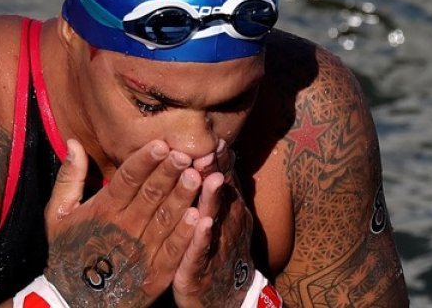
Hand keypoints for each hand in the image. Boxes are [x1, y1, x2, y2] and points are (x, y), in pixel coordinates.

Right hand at [43, 139, 203, 306]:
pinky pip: (174, 250)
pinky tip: (201, 216)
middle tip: (186, 153)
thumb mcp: (58, 215)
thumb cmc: (68, 252)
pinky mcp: (156, 273)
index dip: (144, 161)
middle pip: (150, 195)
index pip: (126, 180)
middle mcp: (123, 229)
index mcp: (102, 211)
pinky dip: (187, 234)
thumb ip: (69, 178)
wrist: (75, 302)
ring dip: (183, 196)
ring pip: (166, 219)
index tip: (160, 143)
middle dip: (169, 173)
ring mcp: (142, 252)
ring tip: (197, 175)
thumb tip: (74, 142)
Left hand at [173, 149, 253, 307]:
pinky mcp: (201, 269)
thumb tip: (220, 152)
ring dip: (212, 200)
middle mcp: (227, 224)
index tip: (215, 139)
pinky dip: (202, 238)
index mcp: (230, 209)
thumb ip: (222, 187)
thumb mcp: (227, 215)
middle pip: (221, 195)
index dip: (220, 160)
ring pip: (214, 219)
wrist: (228, 296)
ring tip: (212, 180)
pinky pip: (202, 252)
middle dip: (215, 173)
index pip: (226, 179)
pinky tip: (201, 224)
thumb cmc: (222, 248)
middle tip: (209, 152)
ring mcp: (216, 246)